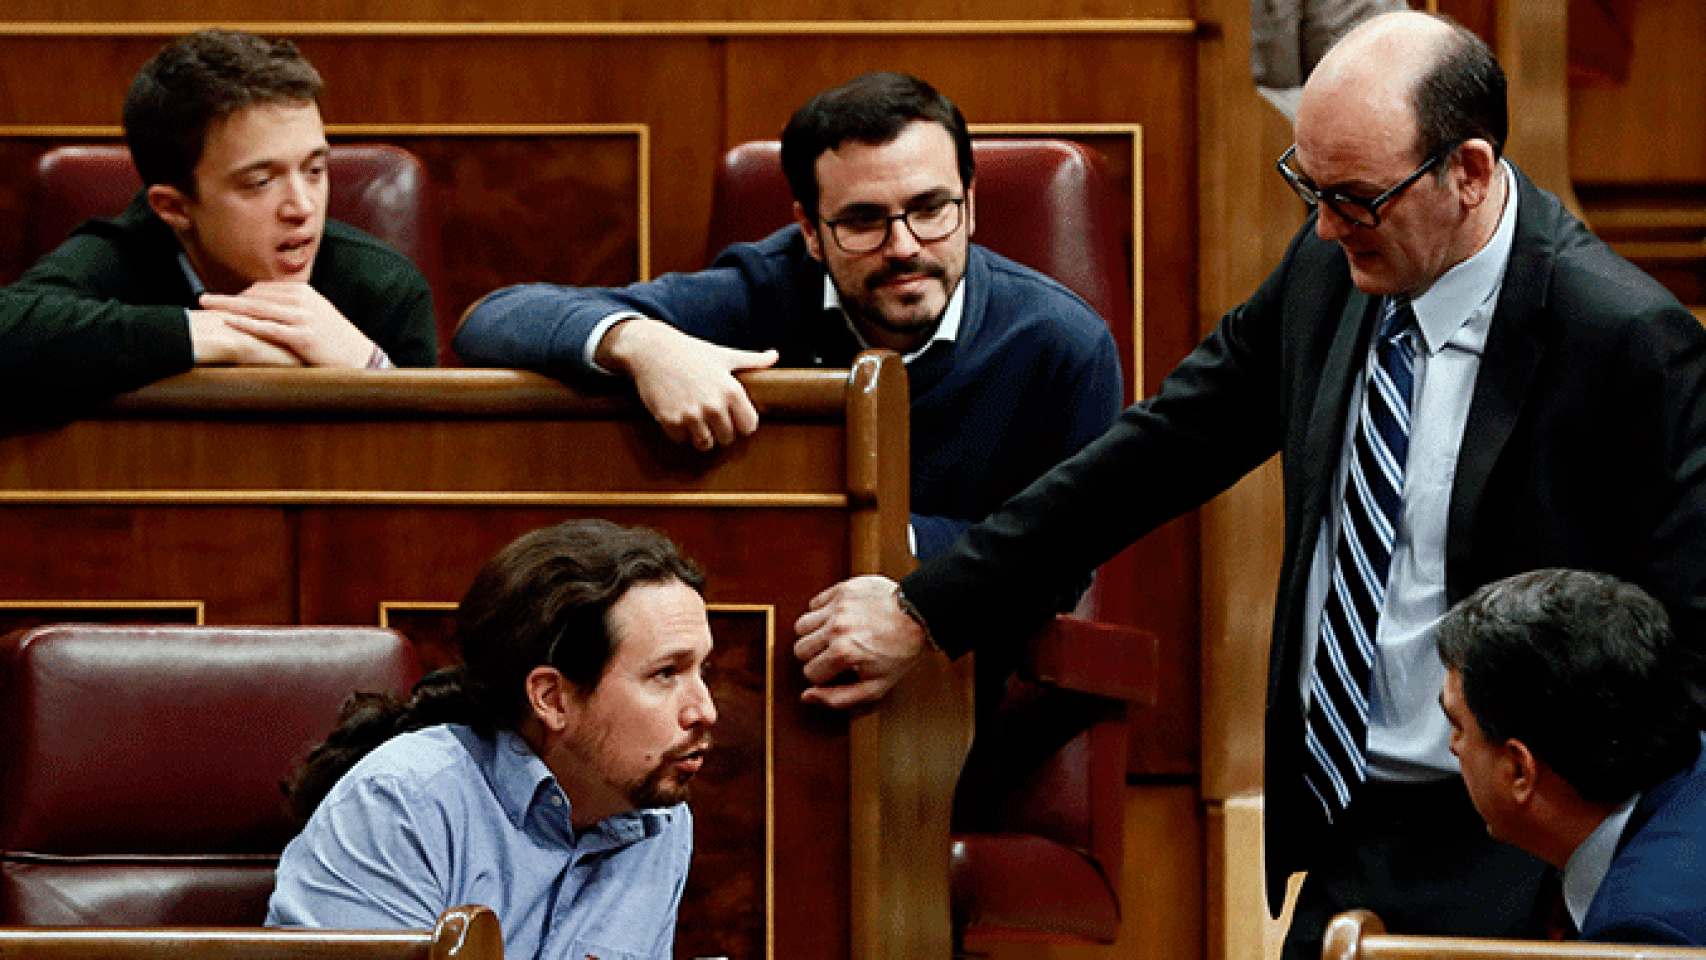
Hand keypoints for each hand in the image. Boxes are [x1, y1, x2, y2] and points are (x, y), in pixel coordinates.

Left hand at [199, 282, 375, 367]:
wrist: (361, 356)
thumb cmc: (337, 340)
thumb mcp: (317, 315)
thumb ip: (295, 308)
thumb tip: (271, 309)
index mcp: (305, 292)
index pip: (264, 288)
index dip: (240, 294)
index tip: (223, 301)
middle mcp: (302, 300)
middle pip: (256, 294)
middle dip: (228, 298)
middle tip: (203, 300)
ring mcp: (303, 317)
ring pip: (257, 308)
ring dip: (228, 306)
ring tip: (206, 307)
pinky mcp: (302, 336)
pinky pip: (268, 328)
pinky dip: (246, 324)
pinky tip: (229, 322)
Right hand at [599, 316, 778, 450]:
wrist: (652, 350)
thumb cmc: (690, 352)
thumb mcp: (723, 355)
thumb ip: (752, 360)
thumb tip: (774, 356)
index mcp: (731, 391)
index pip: (749, 427)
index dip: (741, 423)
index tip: (732, 417)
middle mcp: (714, 406)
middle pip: (727, 438)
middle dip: (720, 431)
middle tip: (710, 417)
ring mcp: (691, 415)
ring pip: (705, 444)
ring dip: (700, 435)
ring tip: (695, 419)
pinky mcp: (670, 421)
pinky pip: (681, 440)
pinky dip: (679, 432)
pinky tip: (677, 415)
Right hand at [793, 575, 926, 707]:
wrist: (920, 615)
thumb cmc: (901, 652)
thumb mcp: (876, 686)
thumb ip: (838, 698)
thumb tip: (807, 696)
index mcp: (843, 653)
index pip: (809, 672)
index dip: (823, 676)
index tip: (837, 671)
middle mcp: (836, 628)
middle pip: (799, 649)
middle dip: (815, 657)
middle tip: (833, 655)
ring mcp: (838, 606)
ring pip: (801, 626)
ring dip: (813, 634)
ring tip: (832, 636)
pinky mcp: (841, 589)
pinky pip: (813, 604)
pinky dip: (821, 613)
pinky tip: (837, 619)